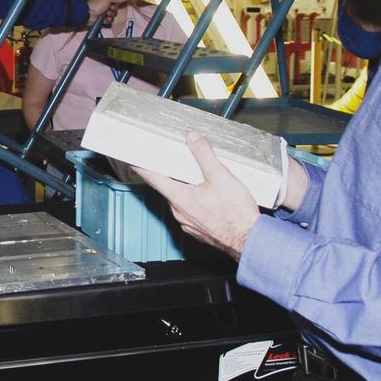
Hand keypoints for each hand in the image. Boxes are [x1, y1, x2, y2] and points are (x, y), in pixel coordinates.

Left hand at [86, 0, 127, 25]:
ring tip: (107, 14)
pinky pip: (110, 20)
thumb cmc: (95, 4)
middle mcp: (104, 4)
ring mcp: (103, 12)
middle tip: (111, 8)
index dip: (117, 1)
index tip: (117, 2)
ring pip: (113, 14)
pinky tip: (106, 19)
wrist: (88, 14)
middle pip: (115, 7)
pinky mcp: (102, 19)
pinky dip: (109, 20)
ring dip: (112, 14)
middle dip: (114, 9)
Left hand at [130, 132, 259, 258]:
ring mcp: (188, 223)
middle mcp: (179, 212)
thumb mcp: (222, 177)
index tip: (130, 158)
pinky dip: (194, 201)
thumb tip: (193, 138)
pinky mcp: (198, 229)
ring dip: (184, 188)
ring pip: (180, 200)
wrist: (250, 241)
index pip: (152, 178)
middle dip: (169, 174)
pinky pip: (190, 211)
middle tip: (172, 161)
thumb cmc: (236, 215)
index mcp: (180, 198)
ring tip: (196, 178)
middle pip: (167, 188)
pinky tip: (208, 197)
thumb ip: (205, 156)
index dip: (140, 166)